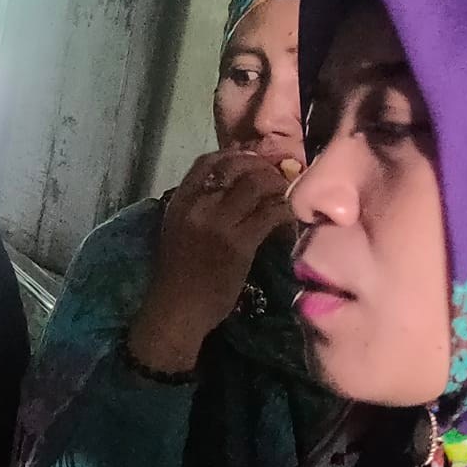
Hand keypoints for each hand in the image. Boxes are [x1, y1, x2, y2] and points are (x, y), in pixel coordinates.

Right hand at [128, 149, 293, 373]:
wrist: (176, 310)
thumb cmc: (179, 275)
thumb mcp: (179, 230)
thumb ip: (200, 208)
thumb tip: (233, 189)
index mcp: (181, 201)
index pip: (208, 162)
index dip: (236, 155)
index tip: (253, 162)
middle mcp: (198, 206)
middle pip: (238, 168)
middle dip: (263, 168)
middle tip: (279, 177)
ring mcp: (219, 223)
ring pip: (258, 186)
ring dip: (278, 186)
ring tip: (287, 195)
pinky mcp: (240, 243)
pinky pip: (270, 213)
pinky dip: (284, 210)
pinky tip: (290, 217)